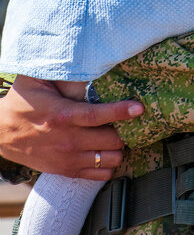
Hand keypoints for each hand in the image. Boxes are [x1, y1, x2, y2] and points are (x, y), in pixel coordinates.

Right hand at [0, 75, 142, 179]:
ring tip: (120, 134)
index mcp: (62, 115)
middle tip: (131, 120)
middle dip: (126, 130)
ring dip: (119, 148)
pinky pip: (98, 175)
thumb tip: (84, 58)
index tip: (139, 107)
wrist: (1, 132)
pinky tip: (108, 151)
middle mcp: (67, 140)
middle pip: (111, 141)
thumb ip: (60, 71)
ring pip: (109, 160)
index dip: (121, 111)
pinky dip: (109, 165)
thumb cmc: (22, 102)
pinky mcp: (65, 171)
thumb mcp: (37, 80)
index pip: (98, 116)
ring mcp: (67, 159)